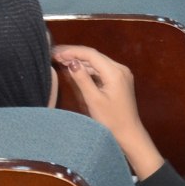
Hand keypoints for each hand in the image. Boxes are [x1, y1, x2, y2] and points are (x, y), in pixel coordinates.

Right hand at [54, 44, 165, 176]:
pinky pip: (102, 70)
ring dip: (81, 61)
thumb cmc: (111, 120)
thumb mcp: (94, 100)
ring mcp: (121, 74)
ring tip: (61, 60)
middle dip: (75, 54)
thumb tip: (71, 62)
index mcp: (115, 72)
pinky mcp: (119, 80)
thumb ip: (82, 79)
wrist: (129, 134)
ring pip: (98, 62)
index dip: (73, 52)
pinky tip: (76, 69)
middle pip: (95, 56)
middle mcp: (120, 69)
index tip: (56, 54)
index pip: (91, 55)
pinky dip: (88, 69)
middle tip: (55, 54)